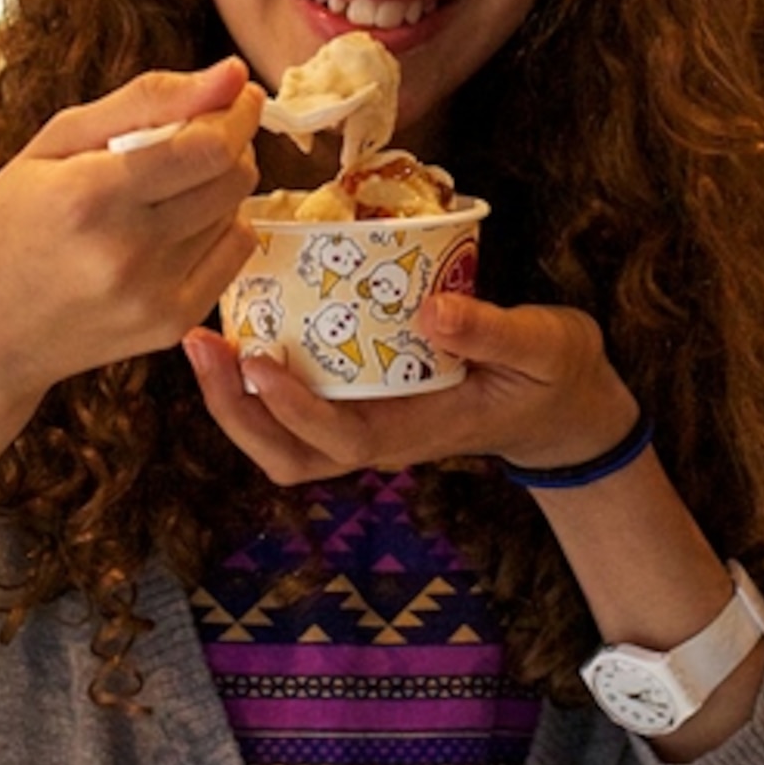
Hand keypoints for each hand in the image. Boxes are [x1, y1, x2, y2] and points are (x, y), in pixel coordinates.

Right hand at [0, 58, 264, 409]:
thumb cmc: (11, 225)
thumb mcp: (54, 141)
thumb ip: (146, 100)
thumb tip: (231, 74)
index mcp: (90, 195)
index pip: (206, 146)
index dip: (237, 112)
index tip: (239, 93)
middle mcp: (127, 251)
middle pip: (232, 177)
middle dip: (231, 142)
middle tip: (199, 133)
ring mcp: (153, 294)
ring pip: (237, 212)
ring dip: (219, 186)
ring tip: (168, 186)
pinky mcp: (170, 323)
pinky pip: (235, 255)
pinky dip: (221, 228)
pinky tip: (177, 225)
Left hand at [178, 291, 639, 486]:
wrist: (561, 401)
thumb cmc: (550, 373)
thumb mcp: (540, 346)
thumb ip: (493, 330)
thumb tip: (432, 310)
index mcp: (415, 433)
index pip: (337, 440)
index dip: (292, 408)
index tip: (259, 361)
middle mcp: (378, 438)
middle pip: (287, 454)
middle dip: (236, 410)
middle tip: (202, 346)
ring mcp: (365, 424)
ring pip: (280, 440)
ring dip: (235, 400)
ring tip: (205, 342)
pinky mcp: (360, 401)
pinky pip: (295, 404)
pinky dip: (259, 379)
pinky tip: (243, 326)